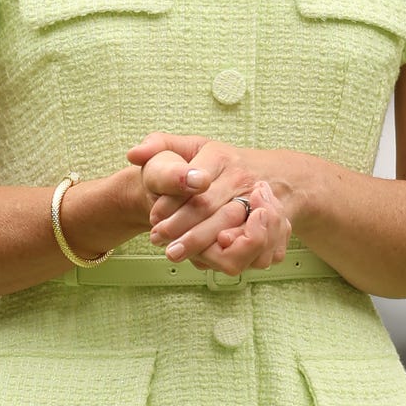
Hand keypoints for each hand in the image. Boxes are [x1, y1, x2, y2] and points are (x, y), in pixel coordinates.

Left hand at [126, 133, 291, 273]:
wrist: (270, 173)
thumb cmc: (218, 164)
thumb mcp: (190, 146)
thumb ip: (159, 145)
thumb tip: (134, 154)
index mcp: (220, 157)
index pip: (194, 183)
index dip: (172, 204)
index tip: (154, 218)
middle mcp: (241, 179)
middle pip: (210, 208)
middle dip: (182, 229)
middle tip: (160, 242)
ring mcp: (259, 201)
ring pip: (233, 229)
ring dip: (204, 247)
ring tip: (178, 254)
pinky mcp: (272, 224)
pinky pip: (254, 246)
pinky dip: (232, 255)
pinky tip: (208, 260)